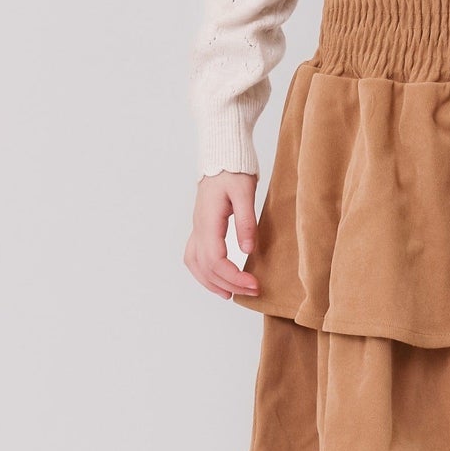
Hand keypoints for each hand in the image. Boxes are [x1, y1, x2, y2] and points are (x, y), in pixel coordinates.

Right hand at [184, 172, 261, 298]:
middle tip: (253, 291)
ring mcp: (197, 227)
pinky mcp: (201, 226)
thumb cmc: (233, 170)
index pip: (215, 259)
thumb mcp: (245, 192)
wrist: (222, 155)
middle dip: (229, 283)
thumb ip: (246, 221)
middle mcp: (198, 227)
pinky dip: (204, 272)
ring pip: (195, 264)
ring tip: (231, 294)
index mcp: (208, 220)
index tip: (254, 284)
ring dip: (212, 282)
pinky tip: (218, 278)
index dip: (234, 276)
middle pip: (206, 267)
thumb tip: (247, 251)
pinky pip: (195, 256)